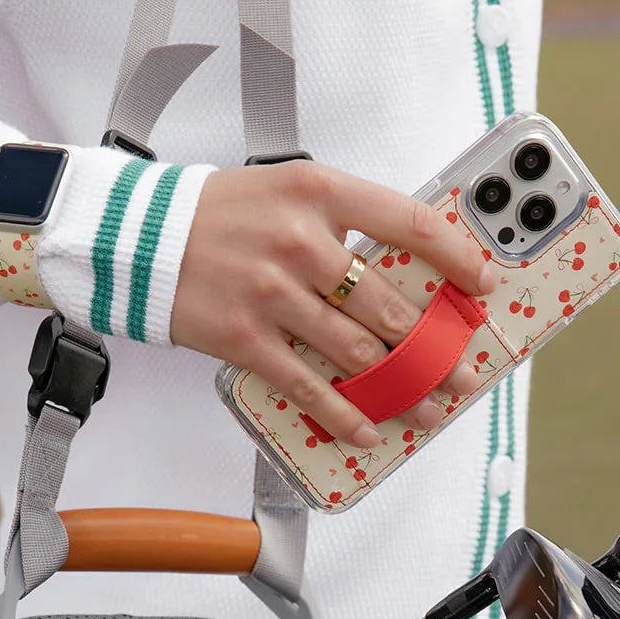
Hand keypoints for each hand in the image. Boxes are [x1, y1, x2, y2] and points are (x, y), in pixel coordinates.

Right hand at [171, 160, 496, 447]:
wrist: (138, 235)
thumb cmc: (220, 215)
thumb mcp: (289, 192)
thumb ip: (344, 223)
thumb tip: (404, 274)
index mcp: (319, 192)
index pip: (408, 223)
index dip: (455, 258)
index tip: (481, 284)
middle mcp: (300, 242)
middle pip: (389, 306)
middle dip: (433, 348)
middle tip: (458, 370)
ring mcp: (271, 293)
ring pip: (356, 352)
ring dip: (400, 387)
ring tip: (425, 406)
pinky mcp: (244, 337)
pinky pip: (307, 385)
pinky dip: (343, 412)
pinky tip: (366, 426)